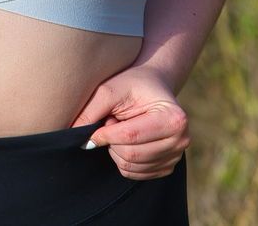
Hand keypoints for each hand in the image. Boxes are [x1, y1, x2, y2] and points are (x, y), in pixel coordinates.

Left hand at [70, 65, 189, 180]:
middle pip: (130, 154)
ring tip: (121, 128)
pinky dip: (122, 159)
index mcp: (174, 119)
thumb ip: (91, 111)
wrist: (153, 86)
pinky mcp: (166, 167)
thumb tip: (76, 137)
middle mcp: (181, 140)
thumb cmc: (132, 84)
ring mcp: (176, 156)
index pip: (131, 137)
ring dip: (116, 149)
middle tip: (112, 121)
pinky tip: (127, 140)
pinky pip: (134, 173)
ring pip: (130, 166)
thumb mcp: (110, 89)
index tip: (93, 127)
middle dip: (112, 140)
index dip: (105, 134)